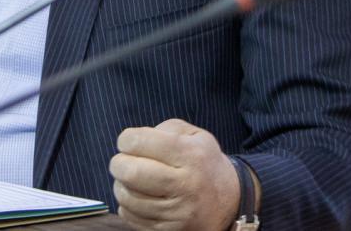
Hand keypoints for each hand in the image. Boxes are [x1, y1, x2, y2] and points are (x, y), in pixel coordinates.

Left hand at [109, 118, 241, 229]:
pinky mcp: (170, 230)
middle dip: (118, 163)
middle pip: (131, 172)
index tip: (128, 142)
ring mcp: (178, 211)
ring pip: (128, 197)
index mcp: (190, 155)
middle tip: (122, 162)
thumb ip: (164, 129)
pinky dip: (127, 206)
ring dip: (121, 185)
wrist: (231, 201)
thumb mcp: (194, 135)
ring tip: (130, 180)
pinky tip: (138, 197)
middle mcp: (185, 184)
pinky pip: (132, 217)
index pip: (139, 142)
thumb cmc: (204, 162)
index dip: (126, 139)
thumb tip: (134, 141)